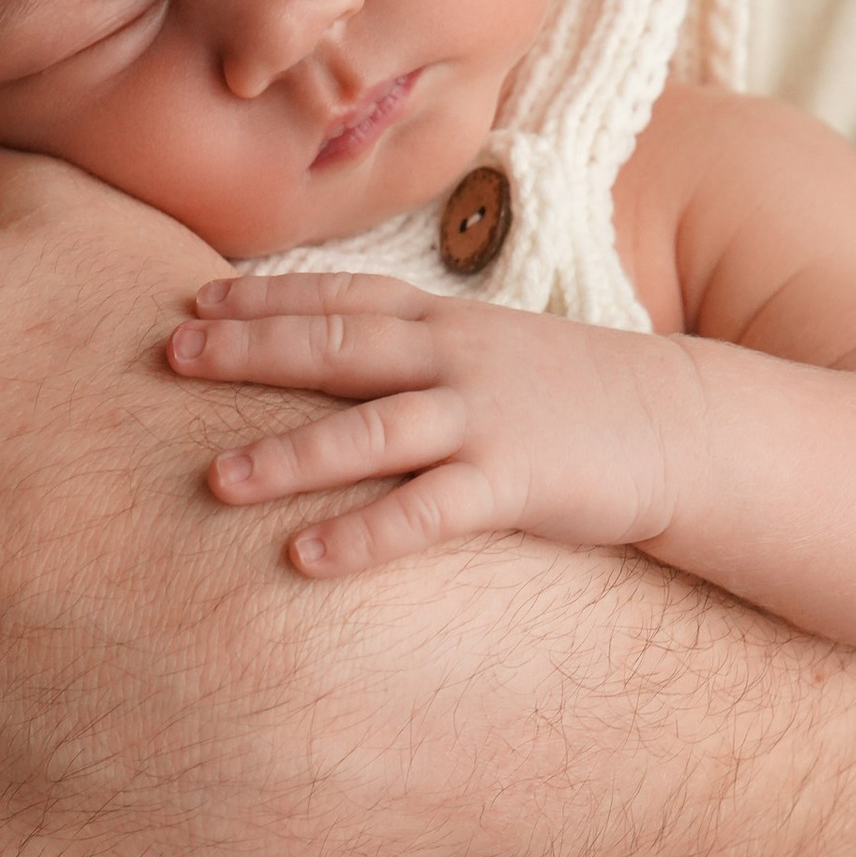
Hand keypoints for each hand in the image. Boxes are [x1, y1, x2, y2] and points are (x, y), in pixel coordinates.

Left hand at [169, 271, 684, 572]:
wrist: (684, 426)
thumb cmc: (575, 396)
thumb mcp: (492, 351)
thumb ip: (419, 352)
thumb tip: (342, 363)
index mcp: (445, 322)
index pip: (339, 298)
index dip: (264, 298)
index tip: (193, 304)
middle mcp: (454, 359)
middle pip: (335, 349)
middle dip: (250, 350)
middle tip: (170, 358)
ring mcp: (484, 419)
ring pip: (370, 432)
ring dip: (290, 455)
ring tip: (217, 479)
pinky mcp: (514, 482)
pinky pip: (426, 513)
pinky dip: (365, 535)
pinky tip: (306, 558)